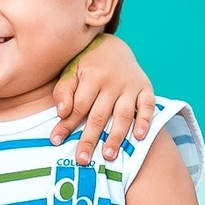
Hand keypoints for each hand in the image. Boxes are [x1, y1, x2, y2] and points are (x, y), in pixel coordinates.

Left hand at [51, 36, 156, 166]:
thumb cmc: (87, 63)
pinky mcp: (145, 88)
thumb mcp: (71, 70)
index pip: (78, 106)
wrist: (114, 45)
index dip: (67, 125)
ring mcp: (130, 85)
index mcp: (92, 76)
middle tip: (82, 159)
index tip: (56, 141)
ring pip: (123, 114)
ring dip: (116, 136)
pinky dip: (145, 121)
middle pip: (99, 115)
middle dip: (90, 138)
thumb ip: (64, 90)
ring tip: (108, 156)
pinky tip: (139, 137)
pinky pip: (148, 105)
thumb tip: (62, 112)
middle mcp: (112, 82)